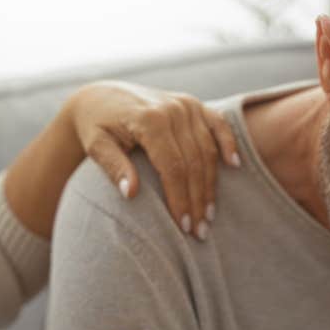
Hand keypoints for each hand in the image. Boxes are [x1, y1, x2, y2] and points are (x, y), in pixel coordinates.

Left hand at [66, 79, 240, 239]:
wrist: (100, 97)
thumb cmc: (95, 126)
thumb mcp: (96, 145)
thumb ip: (113, 167)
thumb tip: (130, 194)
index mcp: (149, 119)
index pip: (172, 166)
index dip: (180, 198)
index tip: (182, 226)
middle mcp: (172, 109)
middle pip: (194, 162)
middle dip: (197, 199)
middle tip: (199, 231)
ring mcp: (186, 105)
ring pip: (207, 150)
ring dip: (211, 184)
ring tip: (209, 214)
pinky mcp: (193, 104)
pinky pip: (218, 124)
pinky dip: (229, 143)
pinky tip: (234, 166)